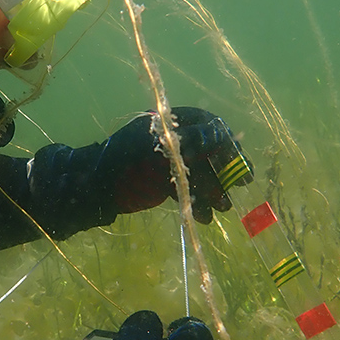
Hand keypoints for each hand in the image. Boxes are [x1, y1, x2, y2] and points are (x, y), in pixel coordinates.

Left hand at [104, 107, 235, 222]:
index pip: (208, 126)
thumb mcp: (157, 146)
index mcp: (170, 122)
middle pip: (209, 152)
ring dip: (215, 191)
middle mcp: (174, 140)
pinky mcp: (166, 184)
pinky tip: (205, 217)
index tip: (239, 159)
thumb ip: (188, 139)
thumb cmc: (122, 160)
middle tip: (243, 183)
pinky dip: (198, 202)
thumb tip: (221, 133)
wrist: (95, 188)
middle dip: (225, 170)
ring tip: (223, 208)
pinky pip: (189, 190)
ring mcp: (171, 162)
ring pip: (201, 174)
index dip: (226, 142)